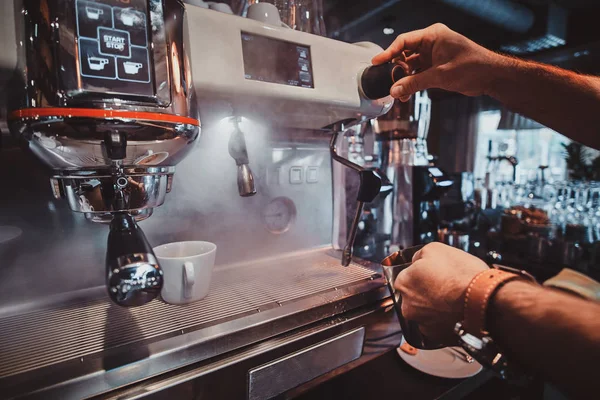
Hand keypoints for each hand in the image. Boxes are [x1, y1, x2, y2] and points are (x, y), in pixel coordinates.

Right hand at [372, 23, 504, 101]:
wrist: (490, 76)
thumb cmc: (473, 66)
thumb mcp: (440, 76)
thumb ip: (414, 83)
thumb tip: (395, 90)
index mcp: (433, 35)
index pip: (404, 41)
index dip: (388, 52)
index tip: (377, 62)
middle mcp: (431, 42)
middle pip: (404, 54)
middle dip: (396, 70)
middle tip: (388, 82)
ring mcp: (433, 54)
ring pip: (410, 66)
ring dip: (404, 79)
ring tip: (398, 92)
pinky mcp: (436, 66)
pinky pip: (418, 73)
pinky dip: (412, 83)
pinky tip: (406, 94)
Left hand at [394, 242, 487, 344]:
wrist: (484, 301)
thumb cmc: (461, 275)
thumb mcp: (435, 249)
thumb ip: (418, 256)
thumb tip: (416, 260)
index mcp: (403, 283)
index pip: (407, 276)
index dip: (422, 272)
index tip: (434, 273)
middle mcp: (407, 306)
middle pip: (415, 295)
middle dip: (427, 291)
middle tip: (446, 285)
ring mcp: (421, 323)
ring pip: (426, 312)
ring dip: (436, 306)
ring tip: (454, 298)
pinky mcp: (436, 337)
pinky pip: (438, 325)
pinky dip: (445, 319)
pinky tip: (457, 311)